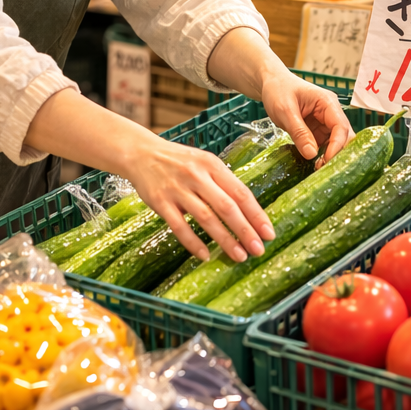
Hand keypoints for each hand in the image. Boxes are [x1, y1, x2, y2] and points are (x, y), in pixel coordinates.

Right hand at [124, 138, 275, 261]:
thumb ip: (222, 182)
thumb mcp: (203, 162)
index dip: (257, 214)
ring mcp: (178, 189)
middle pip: (227, 206)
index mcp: (212, 165)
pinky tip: (205, 255)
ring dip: (225, 240)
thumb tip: (248, 211)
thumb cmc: (178, 161)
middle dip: (246, 230)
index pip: (240, 192)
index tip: (269, 232)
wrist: (141, 153)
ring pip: (206, 218)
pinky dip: (193, 243)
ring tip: (239, 256)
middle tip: (259, 250)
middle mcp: (197, 176)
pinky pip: (179, 226)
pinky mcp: (160, 202)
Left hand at [207, 27, 353, 164]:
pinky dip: (321, 155)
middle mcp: (330, 113)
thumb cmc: (278, 90)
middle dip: (337, 153)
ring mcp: (325, 122)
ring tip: (317, 169)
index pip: (340, 126)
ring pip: (336, 143)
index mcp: (327, 103)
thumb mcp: (285, 110)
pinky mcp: (317, 130)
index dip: (337, 145)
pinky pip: (324, 145)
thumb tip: (311, 154)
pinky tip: (313, 164)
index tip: (326, 161)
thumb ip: (299, 131)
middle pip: (344, 136)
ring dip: (330, 156)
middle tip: (322, 169)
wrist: (270, 83)